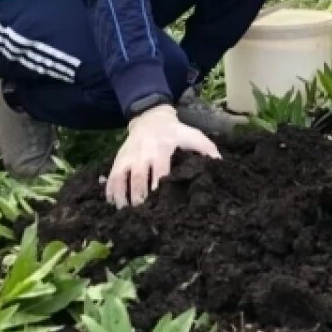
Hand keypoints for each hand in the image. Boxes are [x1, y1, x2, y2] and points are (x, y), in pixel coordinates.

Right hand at [104, 104, 219, 207]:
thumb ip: (207, 150)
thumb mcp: (194, 135)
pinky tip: (113, 205)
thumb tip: (220, 166)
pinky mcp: (119, 159)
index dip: (159, 187)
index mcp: (163, 148)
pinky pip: (111, 176)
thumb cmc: (176, 132)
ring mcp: (129, 156)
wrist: (151, 117)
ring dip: (123, 196)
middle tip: (143, 214)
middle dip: (140, 196)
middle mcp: (144, 153)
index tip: (162, 203)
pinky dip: (110, 191)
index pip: (160, 170)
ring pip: (122, 177)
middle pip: (139, 177)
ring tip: (127, 213)